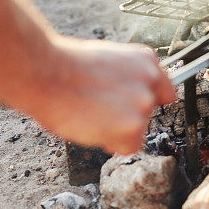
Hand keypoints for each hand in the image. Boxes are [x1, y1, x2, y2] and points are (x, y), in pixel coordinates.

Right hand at [23, 36, 176, 154]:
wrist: (45, 73)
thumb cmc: (64, 67)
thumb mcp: (107, 61)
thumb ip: (126, 77)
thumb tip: (126, 94)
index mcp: (145, 60)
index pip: (163, 90)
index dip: (144, 101)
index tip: (131, 107)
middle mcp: (150, 80)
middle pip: (148, 112)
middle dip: (127, 116)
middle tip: (98, 110)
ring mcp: (144, 103)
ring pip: (137, 130)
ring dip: (116, 130)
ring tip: (90, 114)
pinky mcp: (133, 126)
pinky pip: (129, 147)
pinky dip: (111, 143)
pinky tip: (92, 127)